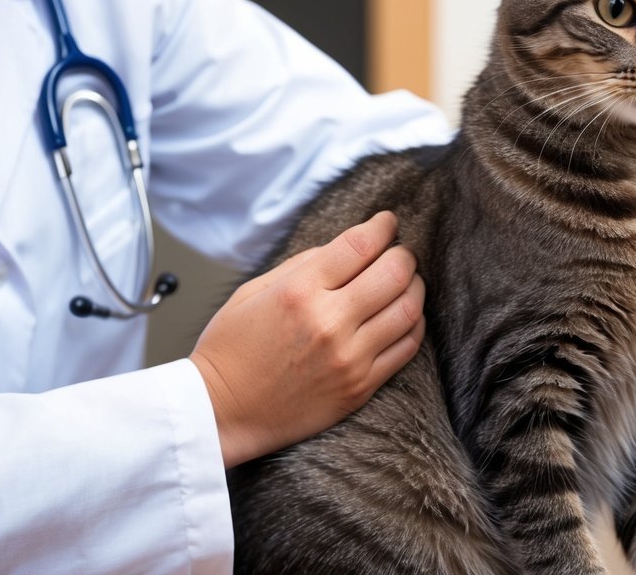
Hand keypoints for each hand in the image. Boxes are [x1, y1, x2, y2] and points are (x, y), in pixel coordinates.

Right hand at [189, 211, 425, 467]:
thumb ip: (304, 265)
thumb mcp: (253, 291)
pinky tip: (404, 315)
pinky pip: (408, 346)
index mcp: (299, 291)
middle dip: (403, 254)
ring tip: (405, 282)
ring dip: (414, 287)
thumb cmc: (231, 349)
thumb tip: (349, 248)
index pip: (361, 244)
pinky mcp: (360, 386)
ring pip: (409, 309)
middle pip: (396, 272)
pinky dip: (413, 324)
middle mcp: (329, 322)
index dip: (383, 226)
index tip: (387, 222)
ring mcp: (349, 357)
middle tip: (398, 252)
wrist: (222, 412)